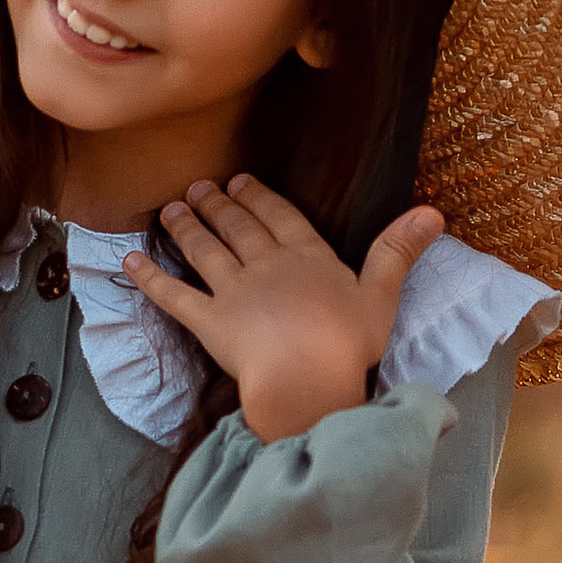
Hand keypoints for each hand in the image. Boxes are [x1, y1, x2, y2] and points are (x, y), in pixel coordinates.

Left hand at [123, 174, 442, 442]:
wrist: (307, 379)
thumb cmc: (349, 344)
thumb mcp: (382, 296)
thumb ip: (398, 250)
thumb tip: (433, 210)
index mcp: (308, 257)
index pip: (280, 218)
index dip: (258, 198)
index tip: (240, 182)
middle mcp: (266, 265)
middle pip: (238, 227)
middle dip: (217, 205)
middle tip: (199, 188)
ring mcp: (234, 292)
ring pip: (205, 250)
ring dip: (186, 227)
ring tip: (171, 209)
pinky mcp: (208, 322)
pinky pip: (173, 295)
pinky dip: (149, 276)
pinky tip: (128, 260)